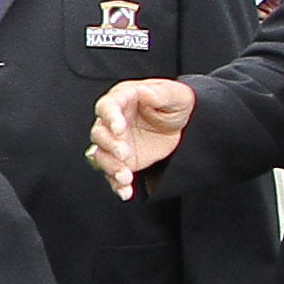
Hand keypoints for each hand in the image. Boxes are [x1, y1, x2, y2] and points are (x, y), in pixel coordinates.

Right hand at [90, 78, 197, 198]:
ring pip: (100, 155)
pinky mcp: (122, 160)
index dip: (110, 118)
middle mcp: (114, 121)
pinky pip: (112, 173)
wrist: (184, 125)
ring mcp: (116, 142)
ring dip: (110, 167)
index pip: (107, 107)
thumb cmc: (177, 104)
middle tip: (124, 154)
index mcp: (123, 99)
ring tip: (125, 178)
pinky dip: (116, 184)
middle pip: (99, 133)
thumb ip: (161, 93)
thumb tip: (144, 92)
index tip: (119, 129)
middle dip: (109, 146)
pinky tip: (126, 192)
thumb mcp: (177, 95)